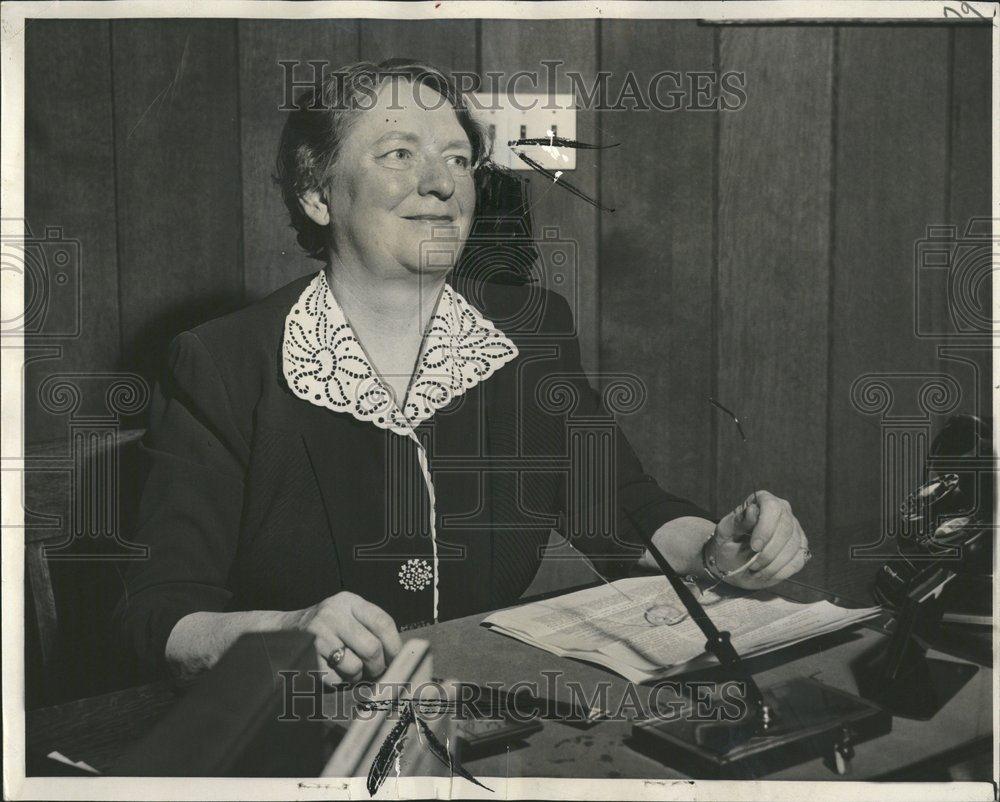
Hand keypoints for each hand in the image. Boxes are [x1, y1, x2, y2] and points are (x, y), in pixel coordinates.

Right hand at [283, 591, 402, 684]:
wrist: (282, 633)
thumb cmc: (325, 628)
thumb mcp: (346, 615)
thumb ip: (370, 628)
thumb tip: (397, 657)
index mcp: (347, 601)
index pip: (382, 622)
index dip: (394, 645)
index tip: (396, 659)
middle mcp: (332, 614)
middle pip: (372, 648)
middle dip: (378, 666)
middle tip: (374, 671)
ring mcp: (318, 635)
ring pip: (355, 667)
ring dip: (356, 676)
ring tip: (347, 669)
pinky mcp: (306, 657)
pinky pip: (335, 680)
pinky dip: (337, 683)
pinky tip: (331, 671)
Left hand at [708, 490, 809, 589]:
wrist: (733, 561)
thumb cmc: (728, 542)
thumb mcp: (726, 532)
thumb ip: (738, 521)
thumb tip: (753, 510)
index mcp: (762, 500)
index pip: (772, 507)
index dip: (765, 528)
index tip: (755, 547)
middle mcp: (783, 510)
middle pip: (785, 529)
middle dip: (769, 551)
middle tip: (753, 564)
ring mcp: (795, 528)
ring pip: (794, 546)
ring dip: (774, 564)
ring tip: (756, 570)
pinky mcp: (801, 547)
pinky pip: (798, 560)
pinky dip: (782, 571)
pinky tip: (767, 573)